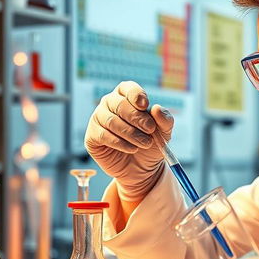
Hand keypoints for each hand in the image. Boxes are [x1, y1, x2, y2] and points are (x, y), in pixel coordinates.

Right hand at [84, 81, 173, 201]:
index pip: (127, 88)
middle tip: (150, 129)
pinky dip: (120, 143)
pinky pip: (103, 135)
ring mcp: (99, 119)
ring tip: (145, 143)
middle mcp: (110, 104)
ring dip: (131, 133)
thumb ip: (165, 120)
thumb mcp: (163, 133)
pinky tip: (132, 149)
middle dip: (137, 117)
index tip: (145, 105)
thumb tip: (157, 109)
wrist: (141, 169)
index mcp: (127, 97)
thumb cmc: (150, 145)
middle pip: (119, 104)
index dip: (135, 94)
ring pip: (111, 121)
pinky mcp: (92, 136)